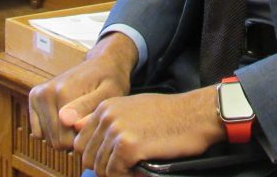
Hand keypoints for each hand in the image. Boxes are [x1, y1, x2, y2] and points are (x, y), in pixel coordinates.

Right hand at [27, 32, 137, 149]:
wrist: (102, 63)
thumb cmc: (110, 80)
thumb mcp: (109, 93)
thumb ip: (89, 106)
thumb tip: (67, 121)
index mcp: (62, 92)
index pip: (65, 140)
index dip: (82, 139)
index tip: (93, 127)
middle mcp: (45, 93)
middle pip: (55, 141)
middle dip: (73, 138)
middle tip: (87, 123)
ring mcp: (37, 95)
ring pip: (47, 138)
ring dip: (64, 135)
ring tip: (79, 119)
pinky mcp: (34, 97)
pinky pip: (38, 132)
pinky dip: (53, 131)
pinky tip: (67, 119)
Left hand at [71, 87, 224, 176]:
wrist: (195, 115)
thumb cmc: (169, 114)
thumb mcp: (133, 109)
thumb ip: (109, 121)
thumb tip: (83, 133)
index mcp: (106, 107)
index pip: (81, 142)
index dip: (95, 156)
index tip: (112, 161)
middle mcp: (107, 116)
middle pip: (87, 157)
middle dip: (104, 167)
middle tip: (125, 167)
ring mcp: (116, 130)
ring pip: (100, 167)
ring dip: (117, 173)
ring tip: (135, 168)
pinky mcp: (128, 146)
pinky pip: (115, 173)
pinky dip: (127, 176)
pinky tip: (141, 170)